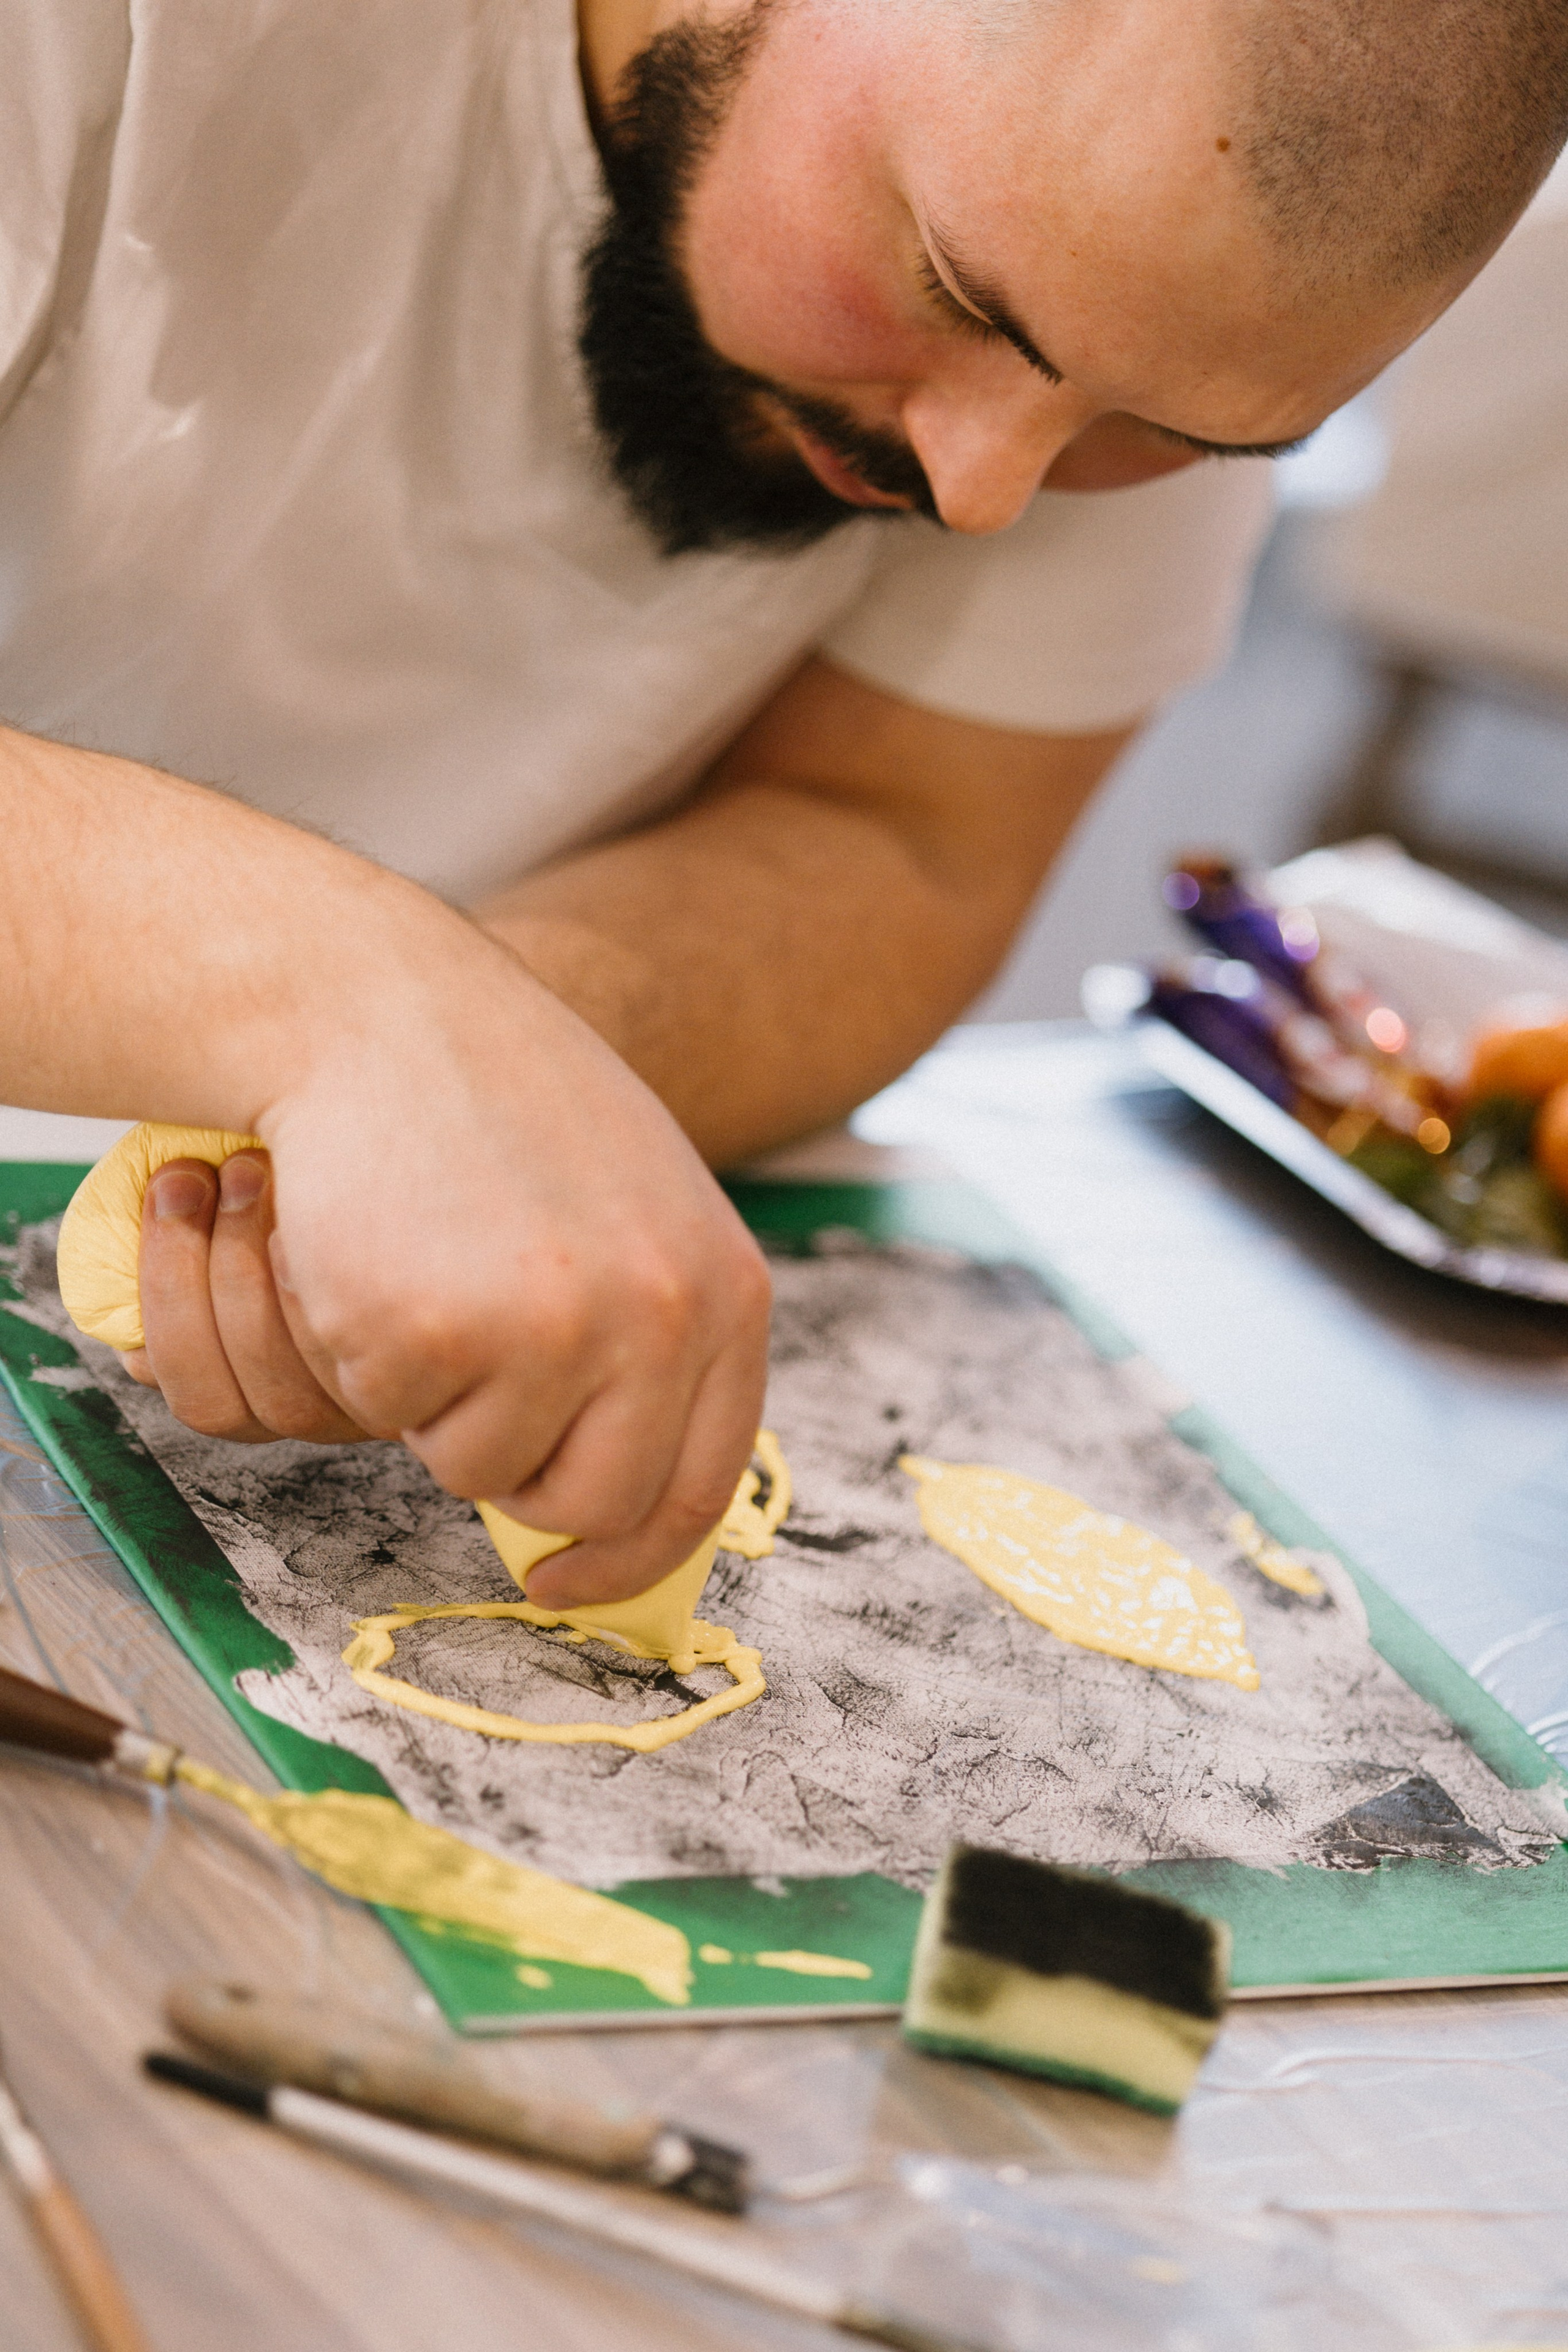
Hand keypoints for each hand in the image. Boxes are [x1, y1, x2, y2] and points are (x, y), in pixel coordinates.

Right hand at [128, 926, 771, 1609]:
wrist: (384, 1008)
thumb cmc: (501, 1108)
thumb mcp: (635, 1213)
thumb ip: (651, 1339)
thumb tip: (611, 1493)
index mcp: (723, 1291)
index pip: (699, 1487)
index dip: (628, 1557)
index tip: (565, 1578)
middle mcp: (658, 1319)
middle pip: (591, 1503)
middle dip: (515, 1475)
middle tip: (463, 1382)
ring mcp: (549, 1330)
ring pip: (472, 1463)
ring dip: (430, 1395)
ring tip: (426, 1268)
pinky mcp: (432, 1332)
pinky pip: (379, 1411)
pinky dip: (357, 1349)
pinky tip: (371, 1246)